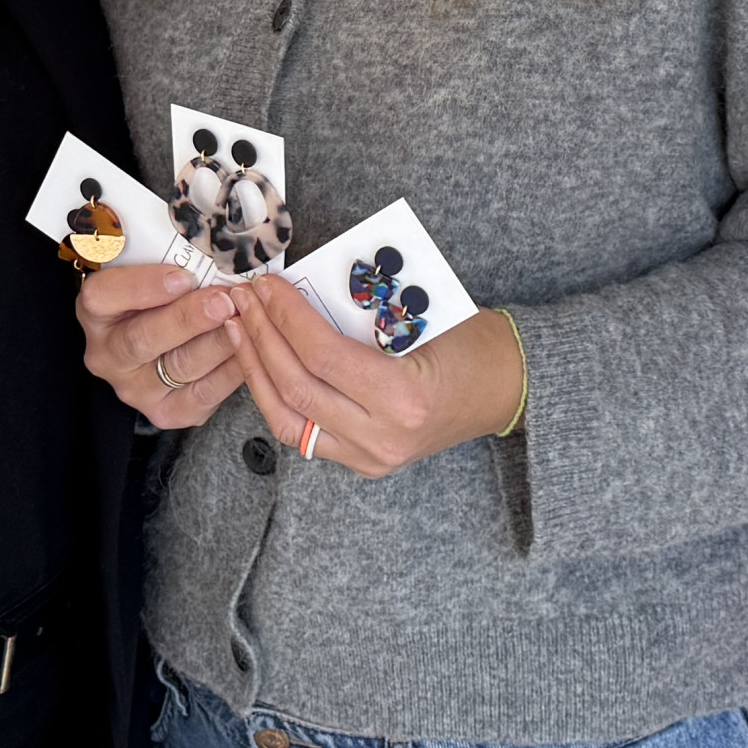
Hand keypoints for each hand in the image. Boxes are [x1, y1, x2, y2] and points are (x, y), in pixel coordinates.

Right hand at [79, 260, 247, 430]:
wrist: (163, 341)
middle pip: (143, 339)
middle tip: (223, 301)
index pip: (104, 296)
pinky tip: (250, 347)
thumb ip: (165, 255)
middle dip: (189, 318)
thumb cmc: (159, 294)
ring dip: (219, 341)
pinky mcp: (167, 411)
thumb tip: (205, 243)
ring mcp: (136, 388)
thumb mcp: (149, 266)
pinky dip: (232, 369)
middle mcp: (108, 355)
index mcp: (96, 310)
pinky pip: (204, 393)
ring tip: (246, 319)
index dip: (143, 286)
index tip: (181, 276)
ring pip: (180, 367)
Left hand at [229, 275, 523, 478]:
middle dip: (262, 337)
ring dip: (257, 370)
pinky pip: (302, 433)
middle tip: (245, 299)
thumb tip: (300, 287)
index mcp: (403, 399)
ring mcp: (369, 458)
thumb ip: (365, 310)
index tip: (268, 285)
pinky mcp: (361, 462)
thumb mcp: (424, 316)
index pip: (322, 355)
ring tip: (239, 330)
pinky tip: (262, 363)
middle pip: (297, 387)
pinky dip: (277, 396)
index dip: (286, 316)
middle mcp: (381, 438)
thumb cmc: (475, 344)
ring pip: (288, 419)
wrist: (508, 390)